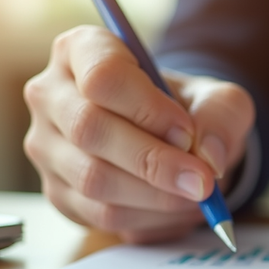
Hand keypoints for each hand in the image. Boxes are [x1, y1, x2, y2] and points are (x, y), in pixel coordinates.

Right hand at [23, 25, 254, 242]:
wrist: (176, 142)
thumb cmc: (189, 110)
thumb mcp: (220, 100)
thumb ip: (222, 117)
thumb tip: (209, 157)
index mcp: (82, 51)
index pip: (102, 76)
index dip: (148, 109)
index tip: (187, 133)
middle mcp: (51, 95)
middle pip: (89, 128)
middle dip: (153, 161)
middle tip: (202, 181)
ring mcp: (47, 146)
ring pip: (93, 178)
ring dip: (154, 195)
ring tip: (195, 194)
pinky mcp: (59, 192)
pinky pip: (100, 213)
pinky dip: (148, 218)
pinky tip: (176, 208)